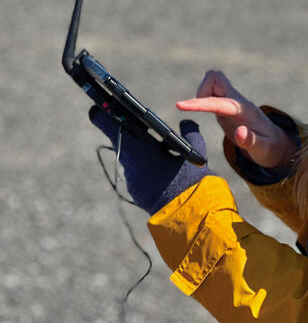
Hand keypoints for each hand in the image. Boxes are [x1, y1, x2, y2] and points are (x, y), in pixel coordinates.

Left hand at [89, 106, 210, 213]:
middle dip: (126, 130)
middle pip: (121, 141)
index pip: (110, 126)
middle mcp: (130, 164)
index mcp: (139, 150)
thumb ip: (191, 133)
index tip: (97, 106)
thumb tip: (187, 123)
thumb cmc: (191, 181)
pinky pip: (137, 173)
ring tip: (153, 145)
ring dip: (138, 150)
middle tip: (134, 121)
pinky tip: (158, 166)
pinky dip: (144, 166)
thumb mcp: (195, 152)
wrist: (189, 216)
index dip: (102, 115)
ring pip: (130, 158)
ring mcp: (132, 180)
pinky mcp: (137, 192)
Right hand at [176, 70, 296, 168]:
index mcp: (244, 110)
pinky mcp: (226, 106)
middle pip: (216, 78)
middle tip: (199, 110)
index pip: (218, 102)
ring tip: (204, 111)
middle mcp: (237, 101)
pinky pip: (211, 92)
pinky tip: (204, 110)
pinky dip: (202, 98)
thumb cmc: (269, 147)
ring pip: (212, 81)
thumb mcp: (263, 149)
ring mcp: (231, 101)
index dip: (199, 103)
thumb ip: (250, 141)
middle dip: (201, 90)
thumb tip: (239, 132)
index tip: (180, 105)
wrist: (276, 144)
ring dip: (202, 93)